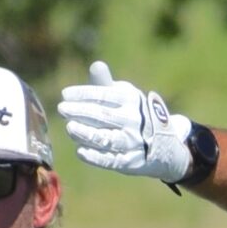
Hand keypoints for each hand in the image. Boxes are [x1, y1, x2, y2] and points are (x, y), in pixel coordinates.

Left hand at [58, 61, 193, 183]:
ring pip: (106, 138)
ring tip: (69, 128)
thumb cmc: (135, 114)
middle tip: (62, 109)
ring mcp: (133, 142)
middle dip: (80, 111)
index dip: (82, 94)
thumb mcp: (126, 96)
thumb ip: (106, 85)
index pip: (103, 95)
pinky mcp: (130, 162)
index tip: (64, 94)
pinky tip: (80, 151)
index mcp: (131, 100)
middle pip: (102, 115)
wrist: (164, 145)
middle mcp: (133, 120)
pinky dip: (95, 157)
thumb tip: (95, 65)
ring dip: (86, 133)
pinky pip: (111, 160)